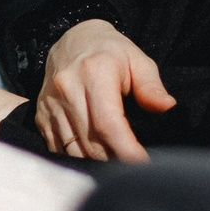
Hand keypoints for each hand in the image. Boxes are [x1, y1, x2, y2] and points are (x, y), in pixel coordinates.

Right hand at [37, 19, 173, 161]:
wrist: (72, 40)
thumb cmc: (110, 52)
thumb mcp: (137, 60)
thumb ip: (151, 86)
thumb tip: (167, 109)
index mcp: (94, 72)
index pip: (108, 123)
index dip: (126, 150)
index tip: (143, 165)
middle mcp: (67, 89)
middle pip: (91, 142)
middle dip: (115, 162)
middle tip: (135, 170)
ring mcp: (51, 105)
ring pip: (73, 150)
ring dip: (96, 164)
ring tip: (117, 168)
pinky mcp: (41, 117)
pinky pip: (58, 150)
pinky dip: (77, 160)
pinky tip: (95, 161)